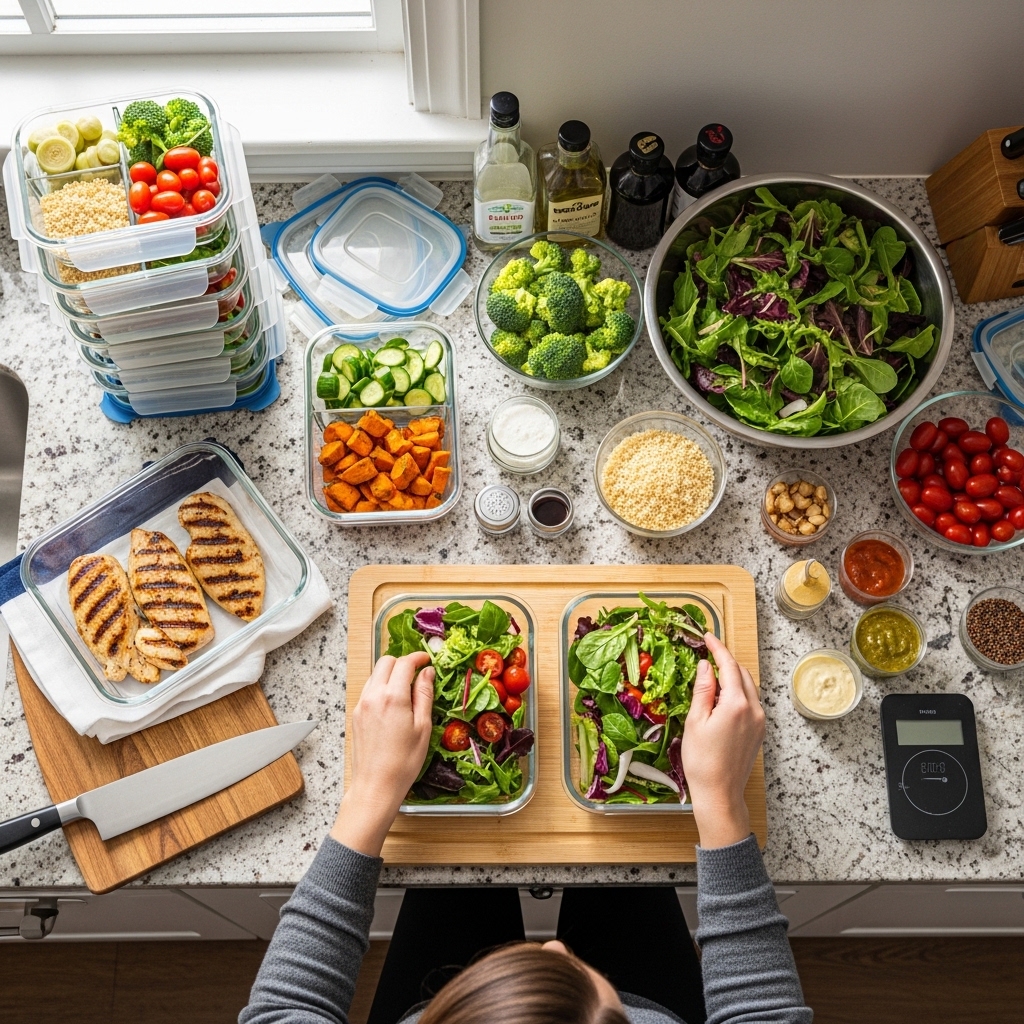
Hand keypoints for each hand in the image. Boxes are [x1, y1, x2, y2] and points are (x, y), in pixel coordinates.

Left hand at [330, 652, 434, 856]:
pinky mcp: (356, 715)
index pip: (404, 663)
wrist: (375, 786)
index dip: (418, 658)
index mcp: (393, 697)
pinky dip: (382, 687)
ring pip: (375, 674)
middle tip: (418, 673)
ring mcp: (362, 705)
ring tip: (407, 689)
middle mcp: (373, 696)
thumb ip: (424, 695)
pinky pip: (369, 690)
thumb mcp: (423, 727)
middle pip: (386, 662)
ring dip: (391, 674)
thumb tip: (427, 673)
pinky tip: (394, 703)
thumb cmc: (404, 762)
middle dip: (403, 662)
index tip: (427, 660)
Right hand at [681, 632, 764, 848]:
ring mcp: (760, 721)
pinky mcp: (759, 731)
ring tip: (711, 676)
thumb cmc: (702, 761)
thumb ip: (703, 690)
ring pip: (748, 687)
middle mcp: (754, 709)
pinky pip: (751, 702)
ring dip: (732, 677)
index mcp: (736, 704)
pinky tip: (721, 698)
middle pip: (742, 674)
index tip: (707, 636)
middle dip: (726, 661)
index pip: (729, 666)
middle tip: (706, 654)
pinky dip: (738, 692)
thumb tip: (706, 666)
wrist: (720, 794)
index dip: (717, 648)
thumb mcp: (695, 721)